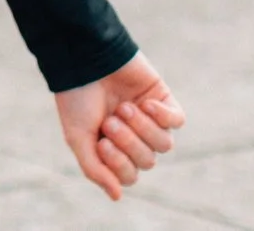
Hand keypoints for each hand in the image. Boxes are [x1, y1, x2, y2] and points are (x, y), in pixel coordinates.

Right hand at [54, 52, 183, 199]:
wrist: (84, 58)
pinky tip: (145, 103)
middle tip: (111, 119)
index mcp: (113, 149)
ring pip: (164, 144)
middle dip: (129, 142)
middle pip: (148, 161)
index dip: (119, 164)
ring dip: (143, 128)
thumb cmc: (77, 98)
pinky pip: (176, 120)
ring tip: (124, 107)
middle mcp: (134, 137)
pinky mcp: (162, 99)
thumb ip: (95, 169)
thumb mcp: (78, 137)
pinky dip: (162, 115)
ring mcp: (150, 119)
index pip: (129, 176)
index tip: (102, 142)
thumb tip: (117, 197)